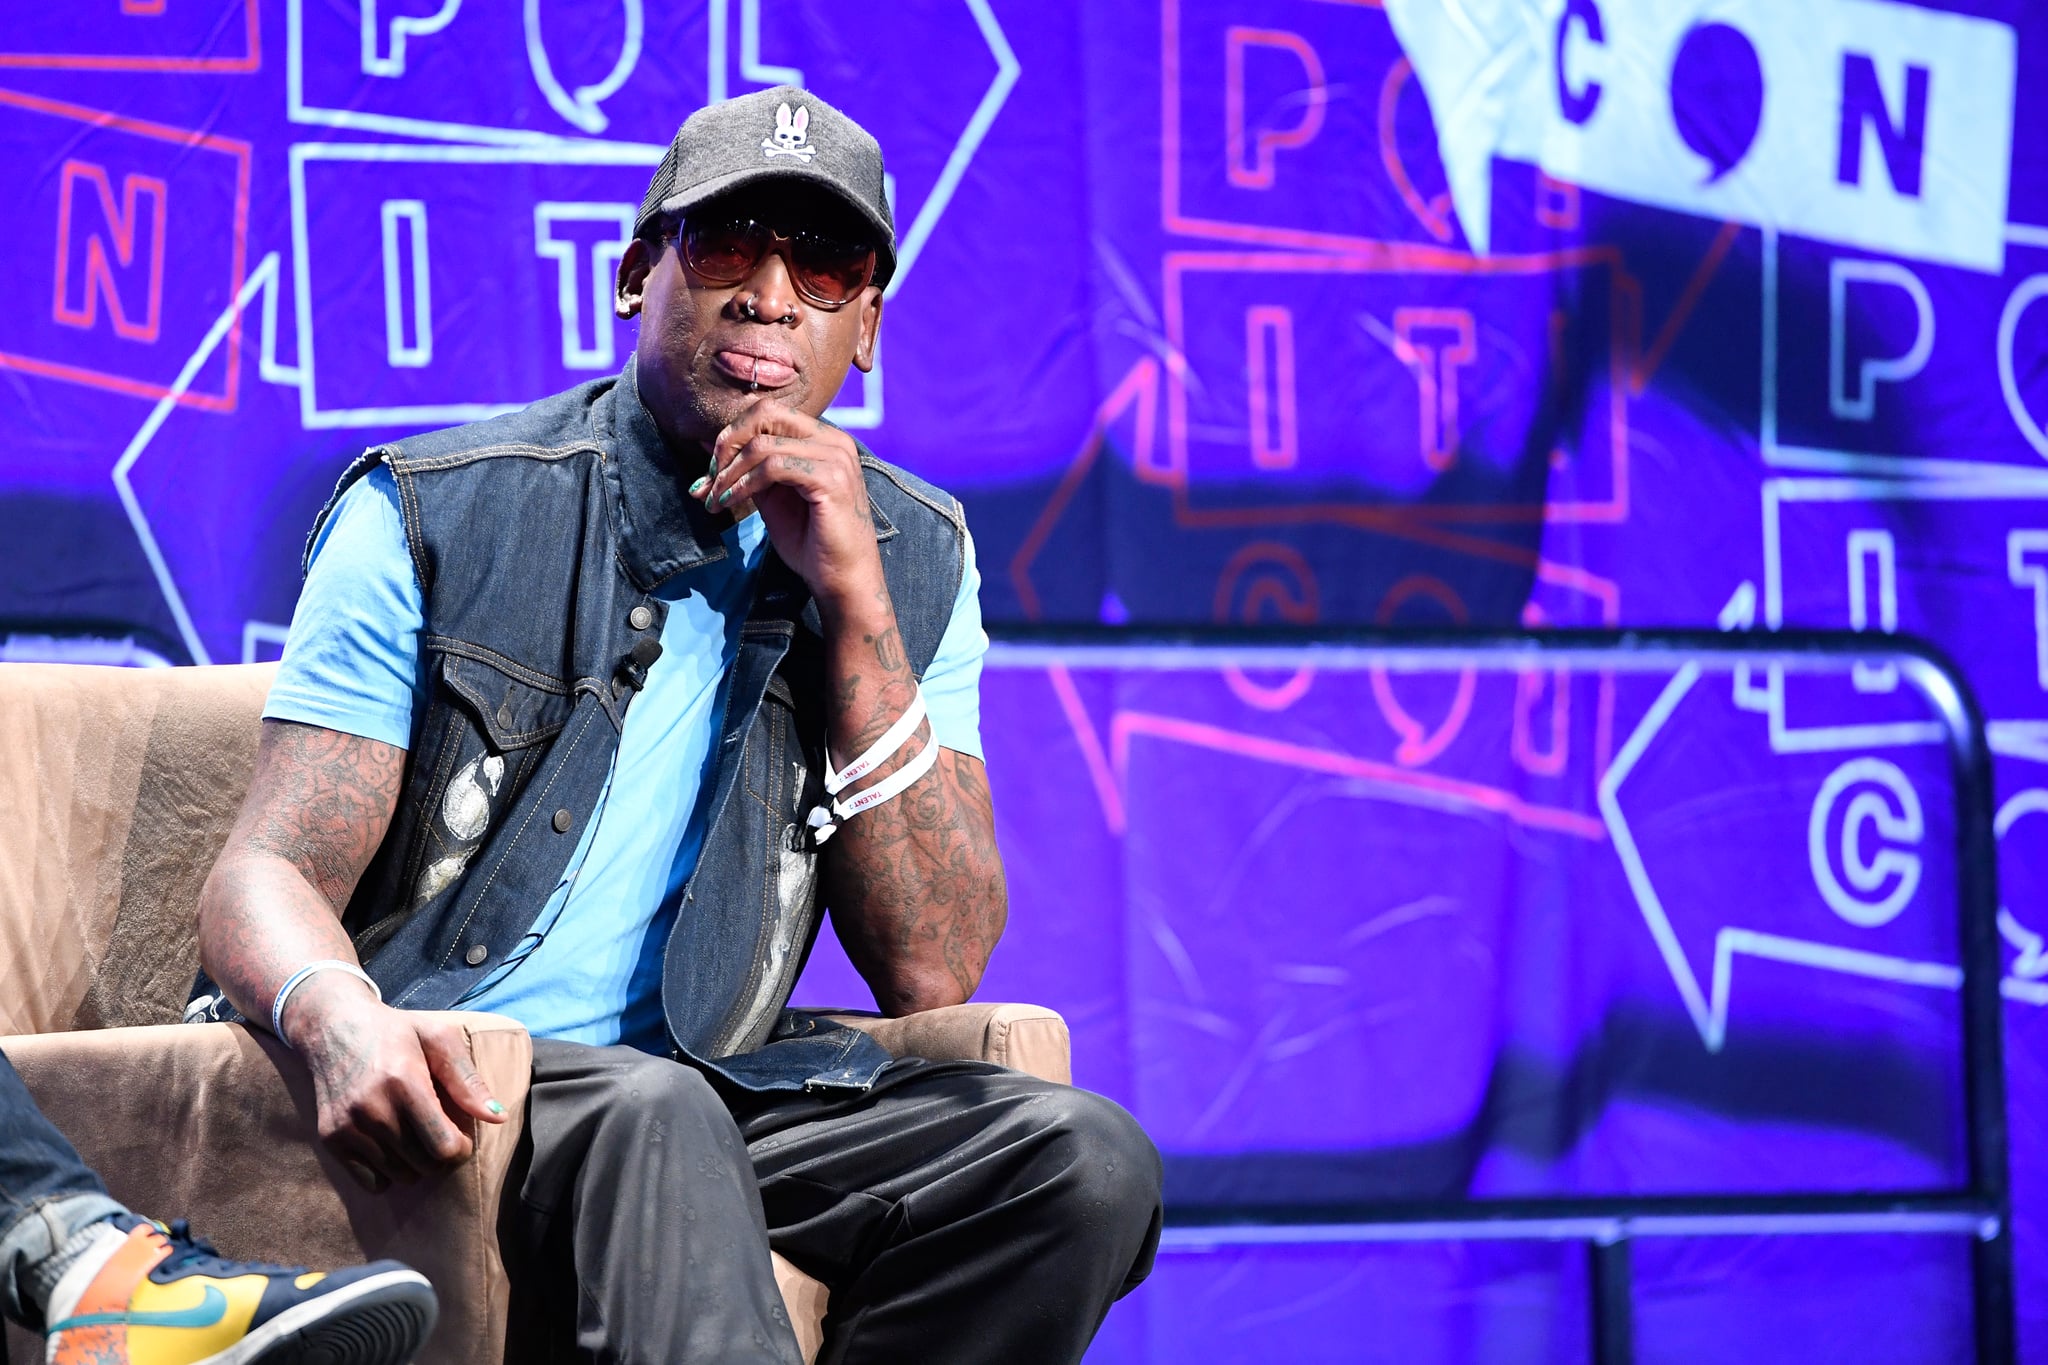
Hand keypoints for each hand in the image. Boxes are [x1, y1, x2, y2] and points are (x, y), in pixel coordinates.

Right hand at [286, 973, 508, 1191]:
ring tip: (415, 1134)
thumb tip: (498, 1117)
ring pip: (401, 1176)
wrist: (333, 1028)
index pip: (443, 1146)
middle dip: (442, 1155)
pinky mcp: (330, 1139)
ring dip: (417, 1164)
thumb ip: (468, 1080)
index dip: (461, 1148)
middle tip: (439, 1132)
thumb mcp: (439, 1039)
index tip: (461, 1135)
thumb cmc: (396, 1033)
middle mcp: (372, 1109)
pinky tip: (391, 1145)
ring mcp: (347, 1126)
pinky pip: (372, 1183)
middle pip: (426, 1164)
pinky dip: (388, 1172)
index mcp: (404, 1081)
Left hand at [697, 397, 887, 623]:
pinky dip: (745, 484)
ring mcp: (836, 457)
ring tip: (717, 499)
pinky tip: (732, 502)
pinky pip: (774, 466)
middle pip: (765, 413)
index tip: (710, 473)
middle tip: (710, 479)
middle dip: (728, 444)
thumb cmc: (811, 542)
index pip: (768, 412)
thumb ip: (747, 468)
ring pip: (763, 444)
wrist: (842, 579)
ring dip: (730, 473)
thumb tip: (707, 442)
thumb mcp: (772, 496)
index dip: (732, 436)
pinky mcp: (831, 479)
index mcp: (823, 438)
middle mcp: (834, 439)